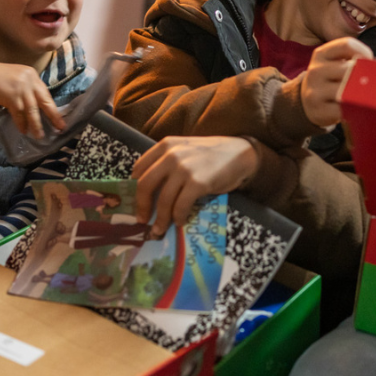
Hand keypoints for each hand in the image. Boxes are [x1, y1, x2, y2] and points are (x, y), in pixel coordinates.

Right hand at [0, 60, 64, 137]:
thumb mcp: (12, 79)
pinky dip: (21, 123)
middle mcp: (28, 78)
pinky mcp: (11, 96)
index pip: (45, 92)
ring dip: (36, 124)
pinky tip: (23, 130)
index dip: (52, 106)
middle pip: (44, 101)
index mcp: (31, 73)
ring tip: (39, 135)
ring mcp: (20, 87)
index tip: (59, 117)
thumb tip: (34, 106)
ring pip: (32, 110)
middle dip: (53, 116)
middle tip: (60, 128)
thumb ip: (24, 89)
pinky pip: (19, 113)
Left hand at [133, 136, 258, 236]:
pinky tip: (180, 221)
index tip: (134, 203)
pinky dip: (178, 217)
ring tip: (159, 229)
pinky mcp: (198, 183)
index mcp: (165, 145)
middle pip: (145, 185)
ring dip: (160, 219)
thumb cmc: (211, 155)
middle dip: (141, 207)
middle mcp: (171, 155)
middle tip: (142, 220)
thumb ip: (167, 163)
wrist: (241, 153)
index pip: (139, 169)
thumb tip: (148, 192)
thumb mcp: (184, 150)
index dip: (133, 189)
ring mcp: (185, 168)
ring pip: (163, 199)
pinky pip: (180, 206)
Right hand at [294, 37, 372, 127]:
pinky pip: (344, 109)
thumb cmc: (331, 80)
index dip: (364, 51)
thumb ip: (353, 60)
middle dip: (364, 76)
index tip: (370, 62)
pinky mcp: (318, 110)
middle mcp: (316, 70)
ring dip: (361, 94)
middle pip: (349, 68)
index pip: (347, 45)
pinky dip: (355, 109)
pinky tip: (358, 108)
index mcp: (321, 54)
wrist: (308, 102)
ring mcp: (315, 91)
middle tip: (373, 83)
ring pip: (347, 90)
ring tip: (367, 97)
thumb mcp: (335, 64)